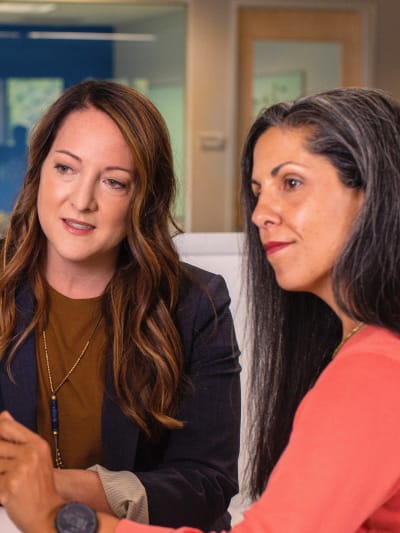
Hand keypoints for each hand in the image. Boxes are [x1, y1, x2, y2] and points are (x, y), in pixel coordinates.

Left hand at [0, 411, 63, 532]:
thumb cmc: (40, 487)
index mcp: (37, 444)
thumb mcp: (35, 456)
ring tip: (6, 480)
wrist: (47, 513)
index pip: (6, 426)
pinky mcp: (10, 485)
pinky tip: (5, 490)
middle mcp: (30, 454)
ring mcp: (20, 469)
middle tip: (5, 467)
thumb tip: (4, 415)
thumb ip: (18, 437)